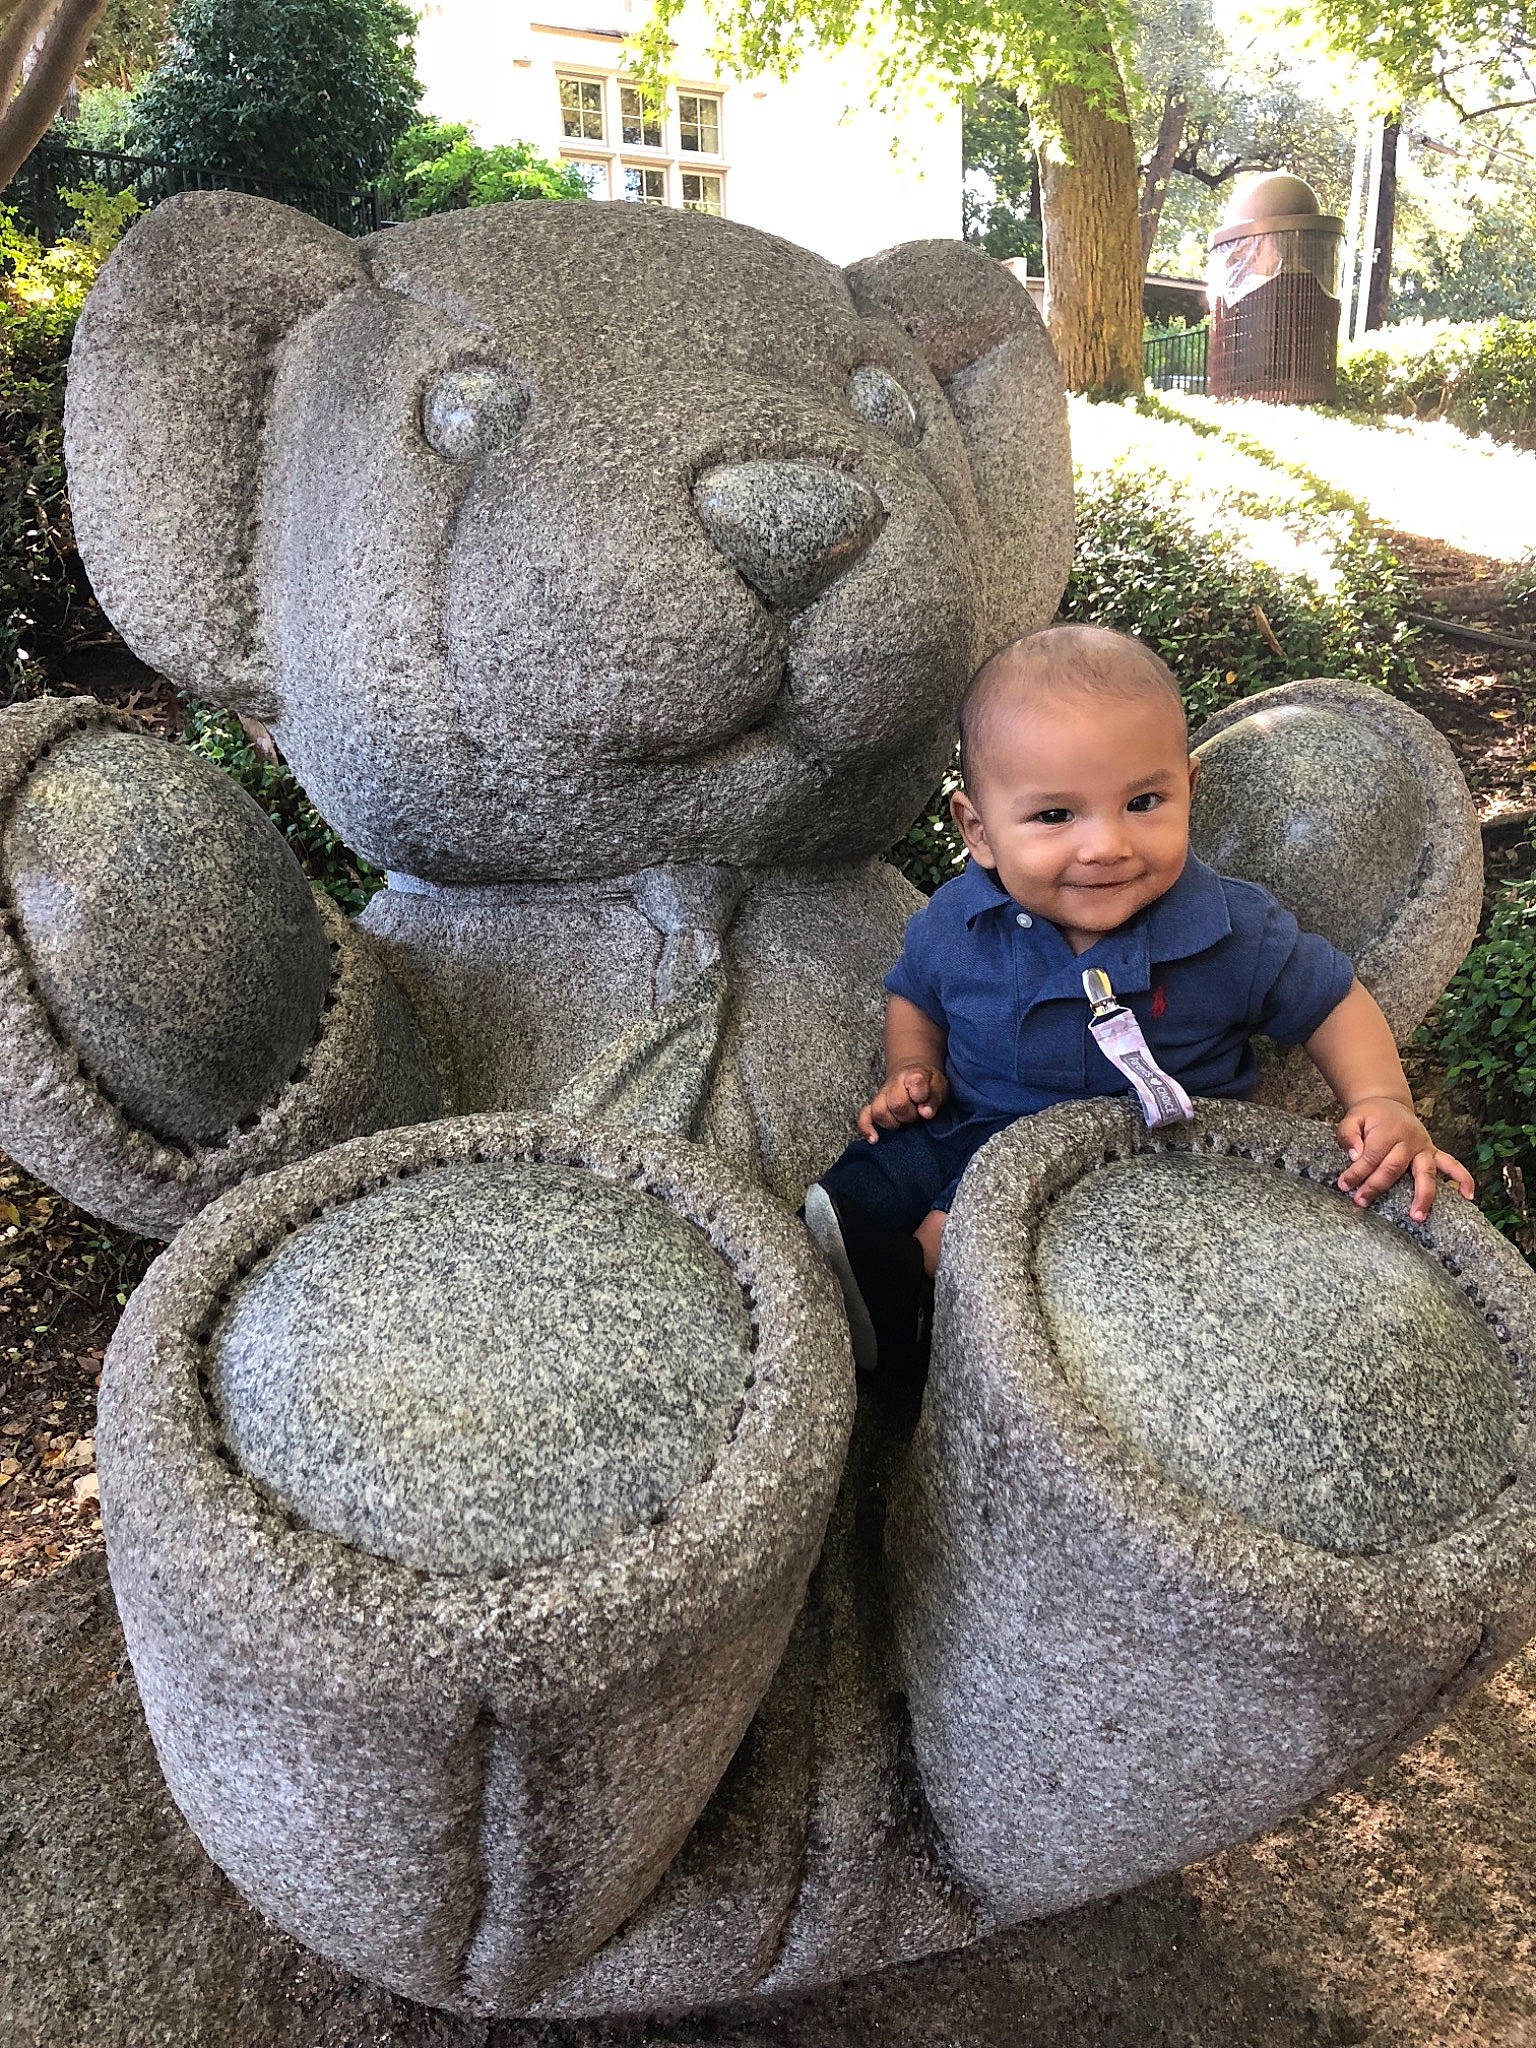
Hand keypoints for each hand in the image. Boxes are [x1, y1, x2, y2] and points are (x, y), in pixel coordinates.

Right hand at [857, 1064, 947, 1142]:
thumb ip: (934, 1098)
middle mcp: (895, 1084)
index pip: (916, 1082)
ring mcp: (882, 1095)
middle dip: (909, 1116)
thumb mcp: (939, 1087)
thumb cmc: (928, 1086)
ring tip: (902, 1125)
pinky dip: (867, 1128)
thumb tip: (925, 1113)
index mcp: (914, 1075)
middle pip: (896, 1103)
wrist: (913, 1077)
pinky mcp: (873, 1106)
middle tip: (917, 1117)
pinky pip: (864, 1117)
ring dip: (892, 1123)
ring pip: (878, 1111)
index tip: (927, 1107)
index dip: (921, 1096)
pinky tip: (874, 1139)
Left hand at [1336, 1096, 1475, 1222]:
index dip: (1356, 1173)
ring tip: (1417, 1216)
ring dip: (1423, 1195)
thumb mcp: (1352, 1118)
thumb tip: (1356, 1155)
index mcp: (1388, 1131)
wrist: (1388, 1104)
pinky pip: (1452, 1165)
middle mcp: (1409, 1141)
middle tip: (1362, 1202)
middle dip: (1377, 1186)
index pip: (1371, 1156)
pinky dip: (1463, 1178)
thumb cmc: (1369, 1116)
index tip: (1344, 1186)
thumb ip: (1349, 1135)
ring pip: (1426, 1172)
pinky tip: (1468, 1195)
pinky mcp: (1432, 1153)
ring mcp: (1424, 1148)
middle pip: (1394, 1168)